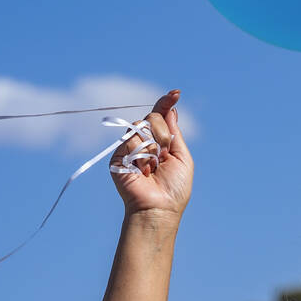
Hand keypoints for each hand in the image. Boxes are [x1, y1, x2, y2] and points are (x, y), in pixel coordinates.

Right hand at [110, 90, 193, 221]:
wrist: (158, 208)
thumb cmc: (174, 189)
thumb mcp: (182, 158)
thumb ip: (175, 133)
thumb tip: (171, 110)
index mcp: (161, 143)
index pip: (161, 116)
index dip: (166, 103)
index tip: (176, 93)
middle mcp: (145, 143)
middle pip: (152, 117)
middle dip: (163, 133)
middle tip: (165, 154)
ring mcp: (130, 149)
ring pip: (141, 126)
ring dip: (153, 146)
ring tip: (153, 167)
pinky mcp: (118, 156)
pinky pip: (130, 139)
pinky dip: (141, 154)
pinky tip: (142, 170)